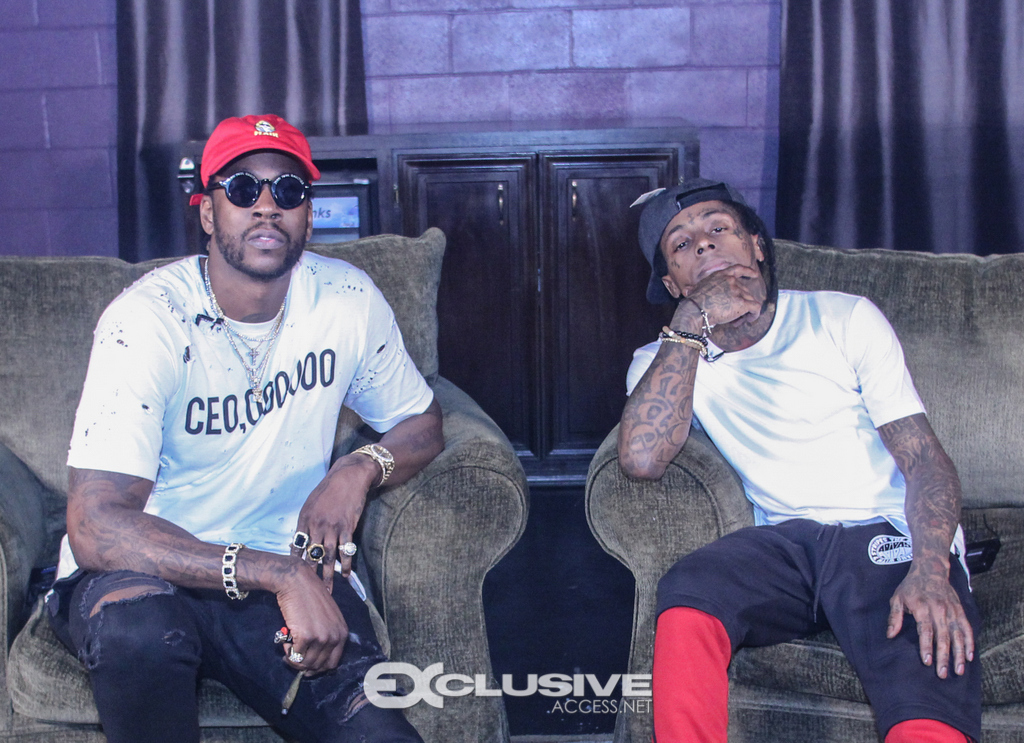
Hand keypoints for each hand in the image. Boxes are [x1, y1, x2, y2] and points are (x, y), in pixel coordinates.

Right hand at [276, 559, 348, 674]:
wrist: (297, 582)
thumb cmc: (310, 598)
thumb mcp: (329, 617)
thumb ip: (328, 635)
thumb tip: (315, 660)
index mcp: (342, 633)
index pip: (333, 663)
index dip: (317, 667)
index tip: (306, 664)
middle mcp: (335, 637)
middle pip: (319, 666)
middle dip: (304, 665)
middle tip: (292, 655)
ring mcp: (322, 637)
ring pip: (306, 664)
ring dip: (294, 659)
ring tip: (288, 645)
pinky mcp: (307, 637)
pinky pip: (295, 656)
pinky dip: (287, 651)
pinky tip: (285, 639)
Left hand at [291, 456, 376, 590]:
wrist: (348, 477)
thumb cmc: (329, 489)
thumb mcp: (311, 503)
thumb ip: (306, 521)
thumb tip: (301, 538)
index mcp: (304, 519)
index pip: (297, 546)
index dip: (295, 563)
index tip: (293, 576)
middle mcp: (316, 525)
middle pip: (311, 556)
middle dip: (309, 575)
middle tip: (307, 591)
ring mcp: (332, 527)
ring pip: (328, 557)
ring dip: (327, 575)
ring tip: (326, 591)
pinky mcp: (347, 527)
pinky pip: (345, 550)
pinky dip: (346, 564)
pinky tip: (346, 575)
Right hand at [684, 264, 766, 327]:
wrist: (696, 310)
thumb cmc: (692, 303)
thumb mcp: (694, 289)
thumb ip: (696, 288)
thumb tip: (686, 291)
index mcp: (720, 276)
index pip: (737, 269)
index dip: (747, 272)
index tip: (754, 275)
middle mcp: (731, 281)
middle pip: (744, 291)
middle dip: (742, 302)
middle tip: (734, 314)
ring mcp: (738, 291)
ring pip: (750, 300)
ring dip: (745, 311)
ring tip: (736, 321)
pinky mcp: (742, 303)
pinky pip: (755, 308)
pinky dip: (754, 314)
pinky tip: (749, 319)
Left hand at [887, 562, 973, 677]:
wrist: (930, 570)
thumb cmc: (910, 587)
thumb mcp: (897, 598)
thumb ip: (894, 617)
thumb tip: (890, 635)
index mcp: (922, 607)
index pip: (925, 630)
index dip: (926, 647)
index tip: (927, 662)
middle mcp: (939, 610)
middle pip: (943, 637)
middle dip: (943, 657)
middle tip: (942, 674)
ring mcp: (952, 611)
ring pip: (958, 636)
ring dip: (959, 654)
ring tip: (958, 671)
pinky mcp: (960, 611)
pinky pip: (967, 629)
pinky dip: (970, 643)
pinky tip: (970, 657)